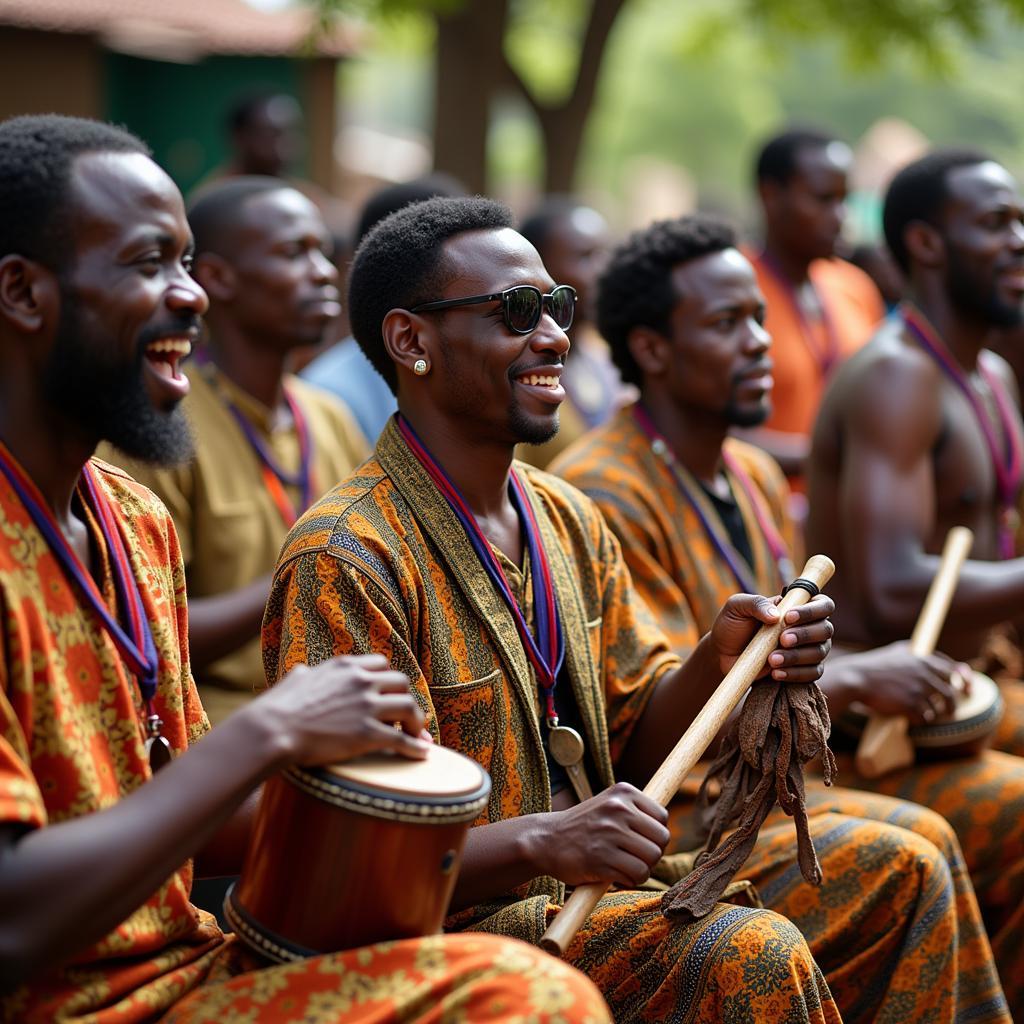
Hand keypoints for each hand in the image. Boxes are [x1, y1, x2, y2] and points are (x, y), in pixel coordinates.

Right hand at [253, 654, 429, 765]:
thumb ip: (306, 674)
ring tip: (418, 736)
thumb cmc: (277, 708)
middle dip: (407, 699)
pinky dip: (415, 747)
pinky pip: (401, 739)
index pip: (381, 665)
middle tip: (409, 717)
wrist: (271, 730)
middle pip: (402, 683)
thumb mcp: (295, 679)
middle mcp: (360, 680)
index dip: (389, 681)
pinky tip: (421, 754)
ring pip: (408, 707)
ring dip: (416, 722)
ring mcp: (366, 706)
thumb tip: (303, 673)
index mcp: (345, 665)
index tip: (391, 695)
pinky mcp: (366, 733)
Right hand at [536, 783, 668, 886]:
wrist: (546, 840)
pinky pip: (637, 874)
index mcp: (623, 792)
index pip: (662, 817)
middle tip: (634, 856)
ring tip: (624, 866)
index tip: (639, 840)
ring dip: (642, 868)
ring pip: (652, 858)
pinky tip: (617, 875)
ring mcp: (610, 833)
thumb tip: (666, 830)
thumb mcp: (608, 804)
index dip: (654, 834)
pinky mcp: (602, 859)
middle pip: (662, 839)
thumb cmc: (584, 826)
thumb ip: (636, 811)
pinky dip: (631, 880)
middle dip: (652, 852)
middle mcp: (618, 809)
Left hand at [710, 592, 834, 682]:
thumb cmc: (733, 623)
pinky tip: (775, 673)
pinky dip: (795, 674)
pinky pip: (812, 674)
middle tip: (782, 640)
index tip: (789, 617)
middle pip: (826, 629)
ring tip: (771, 660)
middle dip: (805, 635)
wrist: (722, 651)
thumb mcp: (737, 607)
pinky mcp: (803, 670)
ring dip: (797, 656)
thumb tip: (776, 615)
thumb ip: (756, 603)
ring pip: (819, 653)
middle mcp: (809, 627)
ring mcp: (809, 650)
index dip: (812, 610)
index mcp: (798, 606)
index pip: (823, 604)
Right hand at [836, 642, 967, 724]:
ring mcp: (919, 689)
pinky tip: (913, 718)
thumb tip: (936, 660)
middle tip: (948, 710)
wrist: (856, 678)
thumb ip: (918, 654)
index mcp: (924, 659)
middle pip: (951, 692)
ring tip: (926, 715)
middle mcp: (925, 673)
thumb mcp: (898, 652)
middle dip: (951, 704)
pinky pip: (925, 718)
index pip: (954, 670)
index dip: (964, 681)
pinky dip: (921, 720)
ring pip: (938, 708)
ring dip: (934, 714)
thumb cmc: (875, 665)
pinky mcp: (911, 704)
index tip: (968, 690)